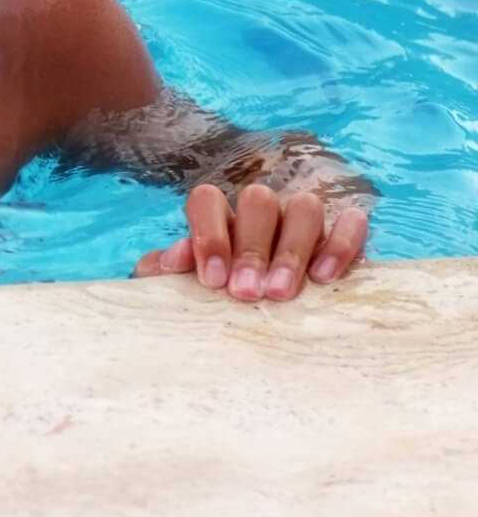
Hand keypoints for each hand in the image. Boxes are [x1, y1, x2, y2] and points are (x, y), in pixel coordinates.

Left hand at [133, 182, 368, 302]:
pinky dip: (341, 244)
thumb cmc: (215, 298)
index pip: (207, 199)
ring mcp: (301, 220)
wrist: (256, 317)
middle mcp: (259, 213)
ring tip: (280, 293)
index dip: (209, 234)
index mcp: (217, 217)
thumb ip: (166, 271)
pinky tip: (325, 276)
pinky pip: (350, 223)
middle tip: (245, 292)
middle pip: (258, 201)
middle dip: (251, 248)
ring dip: (292, 250)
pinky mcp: (340, 237)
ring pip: (304, 208)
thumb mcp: (184, 286)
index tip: (211, 279)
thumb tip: (169, 262)